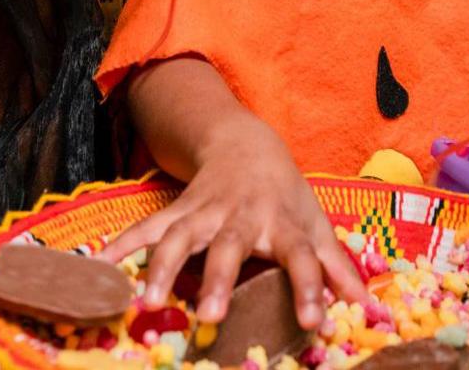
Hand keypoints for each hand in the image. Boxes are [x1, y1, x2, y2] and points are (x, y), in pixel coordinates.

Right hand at [100, 125, 363, 329]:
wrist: (244, 144)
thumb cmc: (285, 195)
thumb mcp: (317, 226)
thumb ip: (337, 270)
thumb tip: (369, 310)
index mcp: (283, 223)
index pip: (302, 256)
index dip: (309, 288)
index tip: (312, 324)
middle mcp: (242, 216)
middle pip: (230, 246)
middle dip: (220, 279)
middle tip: (212, 316)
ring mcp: (203, 211)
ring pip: (179, 237)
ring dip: (162, 267)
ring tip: (147, 302)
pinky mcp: (175, 210)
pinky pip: (145, 229)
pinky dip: (121, 247)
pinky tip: (99, 266)